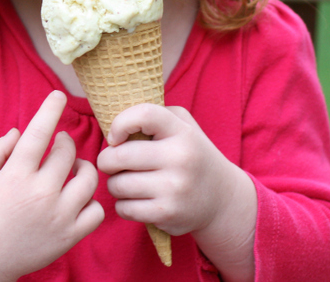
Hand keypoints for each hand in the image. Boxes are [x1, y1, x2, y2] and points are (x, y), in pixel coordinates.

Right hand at [0, 91, 103, 281]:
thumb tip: (17, 132)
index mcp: (15, 175)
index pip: (38, 133)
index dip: (49, 110)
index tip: (57, 95)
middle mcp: (41, 193)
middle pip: (66, 153)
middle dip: (63, 141)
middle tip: (57, 143)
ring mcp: (58, 216)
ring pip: (89, 179)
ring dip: (83, 167)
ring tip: (71, 168)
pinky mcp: (69, 237)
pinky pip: (96, 212)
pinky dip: (91, 201)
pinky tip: (76, 197)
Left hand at [97, 104, 256, 279]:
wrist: (223, 200)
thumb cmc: (191, 156)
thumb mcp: (184, 126)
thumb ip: (154, 115)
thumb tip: (116, 122)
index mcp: (183, 133)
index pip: (144, 115)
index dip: (120, 123)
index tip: (115, 137)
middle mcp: (180, 159)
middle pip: (118, 156)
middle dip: (106, 160)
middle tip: (112, 163)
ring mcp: (175, 189)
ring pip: (117, 184)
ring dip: (114, 184)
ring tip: (126, 182)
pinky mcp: (168, 214)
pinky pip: (124, 208)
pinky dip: (123, 205)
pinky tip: (135, 200)